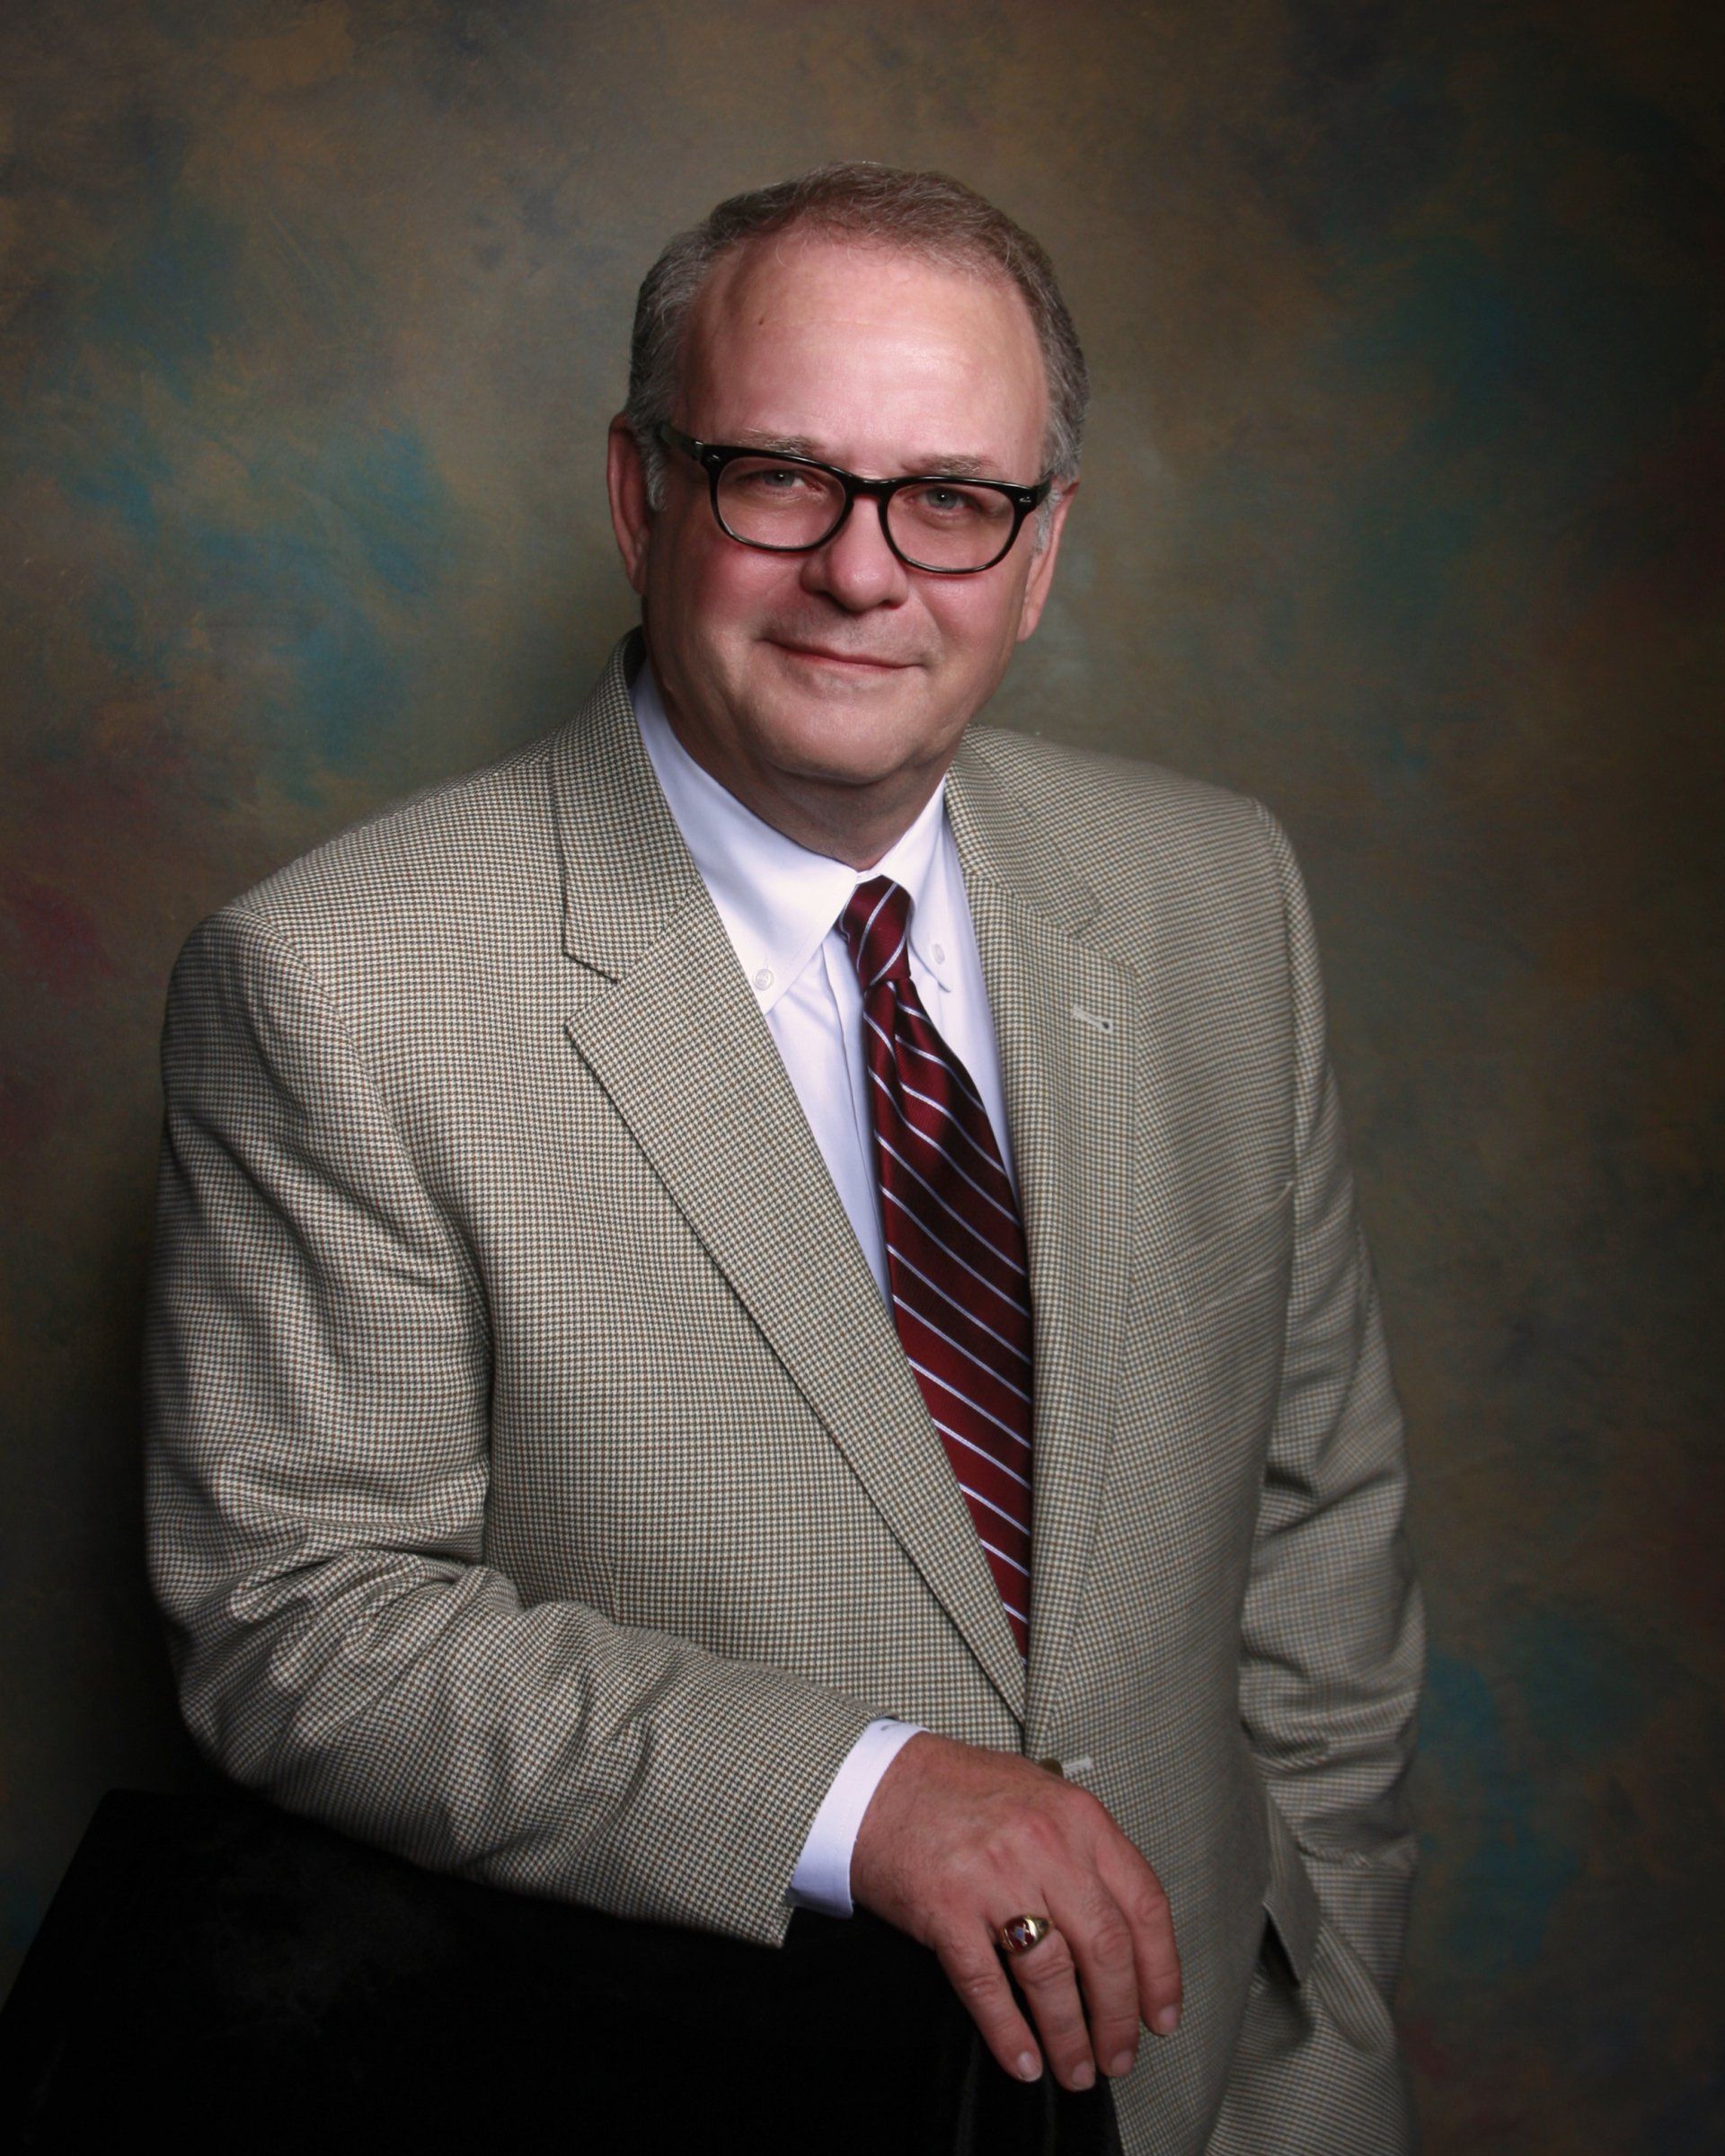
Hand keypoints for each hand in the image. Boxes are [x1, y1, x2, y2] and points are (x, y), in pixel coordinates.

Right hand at [849, 1732, 1181, 2091]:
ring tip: (1076, 2069)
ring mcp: (994, 1878)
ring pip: (1051, 1977)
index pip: (1143, 1904)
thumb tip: (1120, 1925)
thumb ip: (1082, 1848)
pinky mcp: (946, 1910)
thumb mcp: (1037, 1796)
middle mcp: (1044, 1846)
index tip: (1161, 2014)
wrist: (874, 1782)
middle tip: (1119, 2056)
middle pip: (1105, 1949)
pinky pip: (987, 1987)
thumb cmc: (955, 1790)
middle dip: (1118, 2017)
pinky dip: (1009, 2034)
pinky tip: (1023, 2060)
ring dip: (1069, 2036)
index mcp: (1077, 1818)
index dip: (1160, 1970)